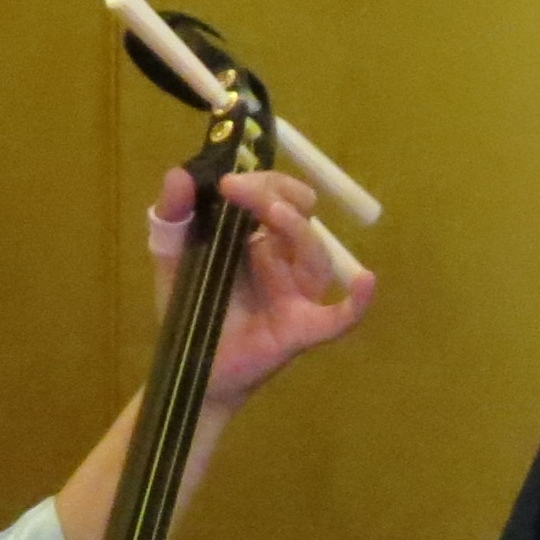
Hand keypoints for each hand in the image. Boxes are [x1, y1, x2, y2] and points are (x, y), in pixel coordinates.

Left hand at [156, 167, 377, 412]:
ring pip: (315, 256)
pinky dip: (356, 302)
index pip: (279, 196)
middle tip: (242, 191)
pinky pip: (339, 317)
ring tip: (273, 213)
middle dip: (279, 196)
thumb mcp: (173, 255)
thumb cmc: (190, 309)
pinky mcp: (302, 328)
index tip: (229, 183)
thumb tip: (179, 173)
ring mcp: (298, 294)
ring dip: (298, 231)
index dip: (263, 183)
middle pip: (302, 217)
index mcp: (261, 238)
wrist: (189, 366)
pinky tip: (366, 282)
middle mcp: (286, 261)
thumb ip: (174, 215)